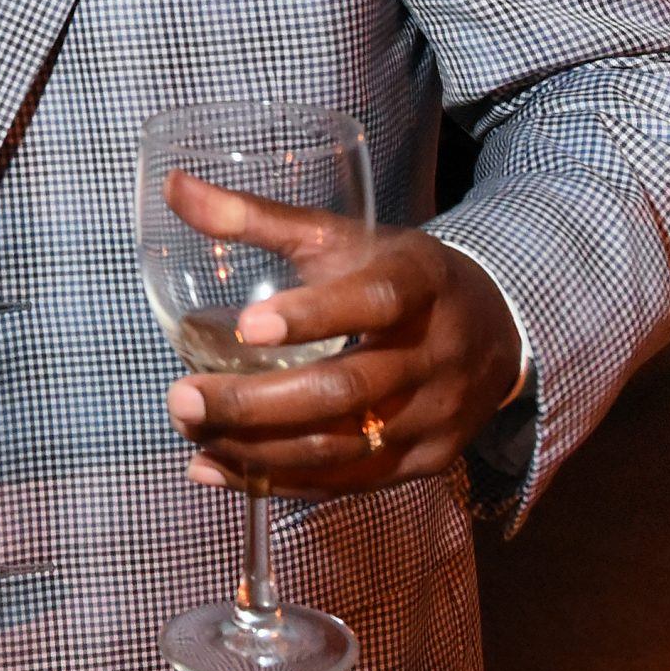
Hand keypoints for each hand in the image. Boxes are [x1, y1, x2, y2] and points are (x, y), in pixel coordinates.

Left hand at [162, 176, 521, 497]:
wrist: (495, 331)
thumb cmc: (398, 274)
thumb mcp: (342, 237)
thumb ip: (258, 218)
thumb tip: (174, 186)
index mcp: (420, 284)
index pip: (373, 302)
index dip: (313, 316)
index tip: (245, 326)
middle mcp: (433, 356)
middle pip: (344, 391)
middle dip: (255, 404)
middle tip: (182, 398)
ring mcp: (433, 418)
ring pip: (339, 448)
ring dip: (255, 449)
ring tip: (189, 430)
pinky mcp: (424, 463)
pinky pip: (346, 483)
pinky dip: (275, 481)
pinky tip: (214, 468)